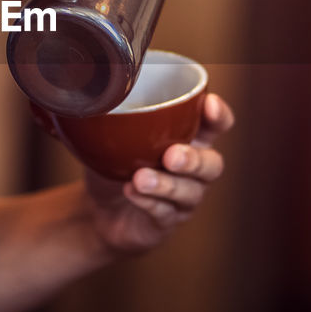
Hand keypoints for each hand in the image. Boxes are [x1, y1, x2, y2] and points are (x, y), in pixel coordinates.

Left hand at [83, 93, 234, 256]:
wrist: (99, 209)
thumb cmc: (114, 162)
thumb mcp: (112, 134)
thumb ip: (115, 114)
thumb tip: (92, 90)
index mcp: (190, 138)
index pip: (216, 124)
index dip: (219, 115)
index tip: (208, 104)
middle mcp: (194, 168)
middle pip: (212, 164)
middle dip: (194, 159)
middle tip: (171, 156)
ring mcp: (183, 198)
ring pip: (190, 192)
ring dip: (166, 184)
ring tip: (141, 178)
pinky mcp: (167, 221)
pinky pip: (164, 213)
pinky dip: (148, 201)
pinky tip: (131, 191)